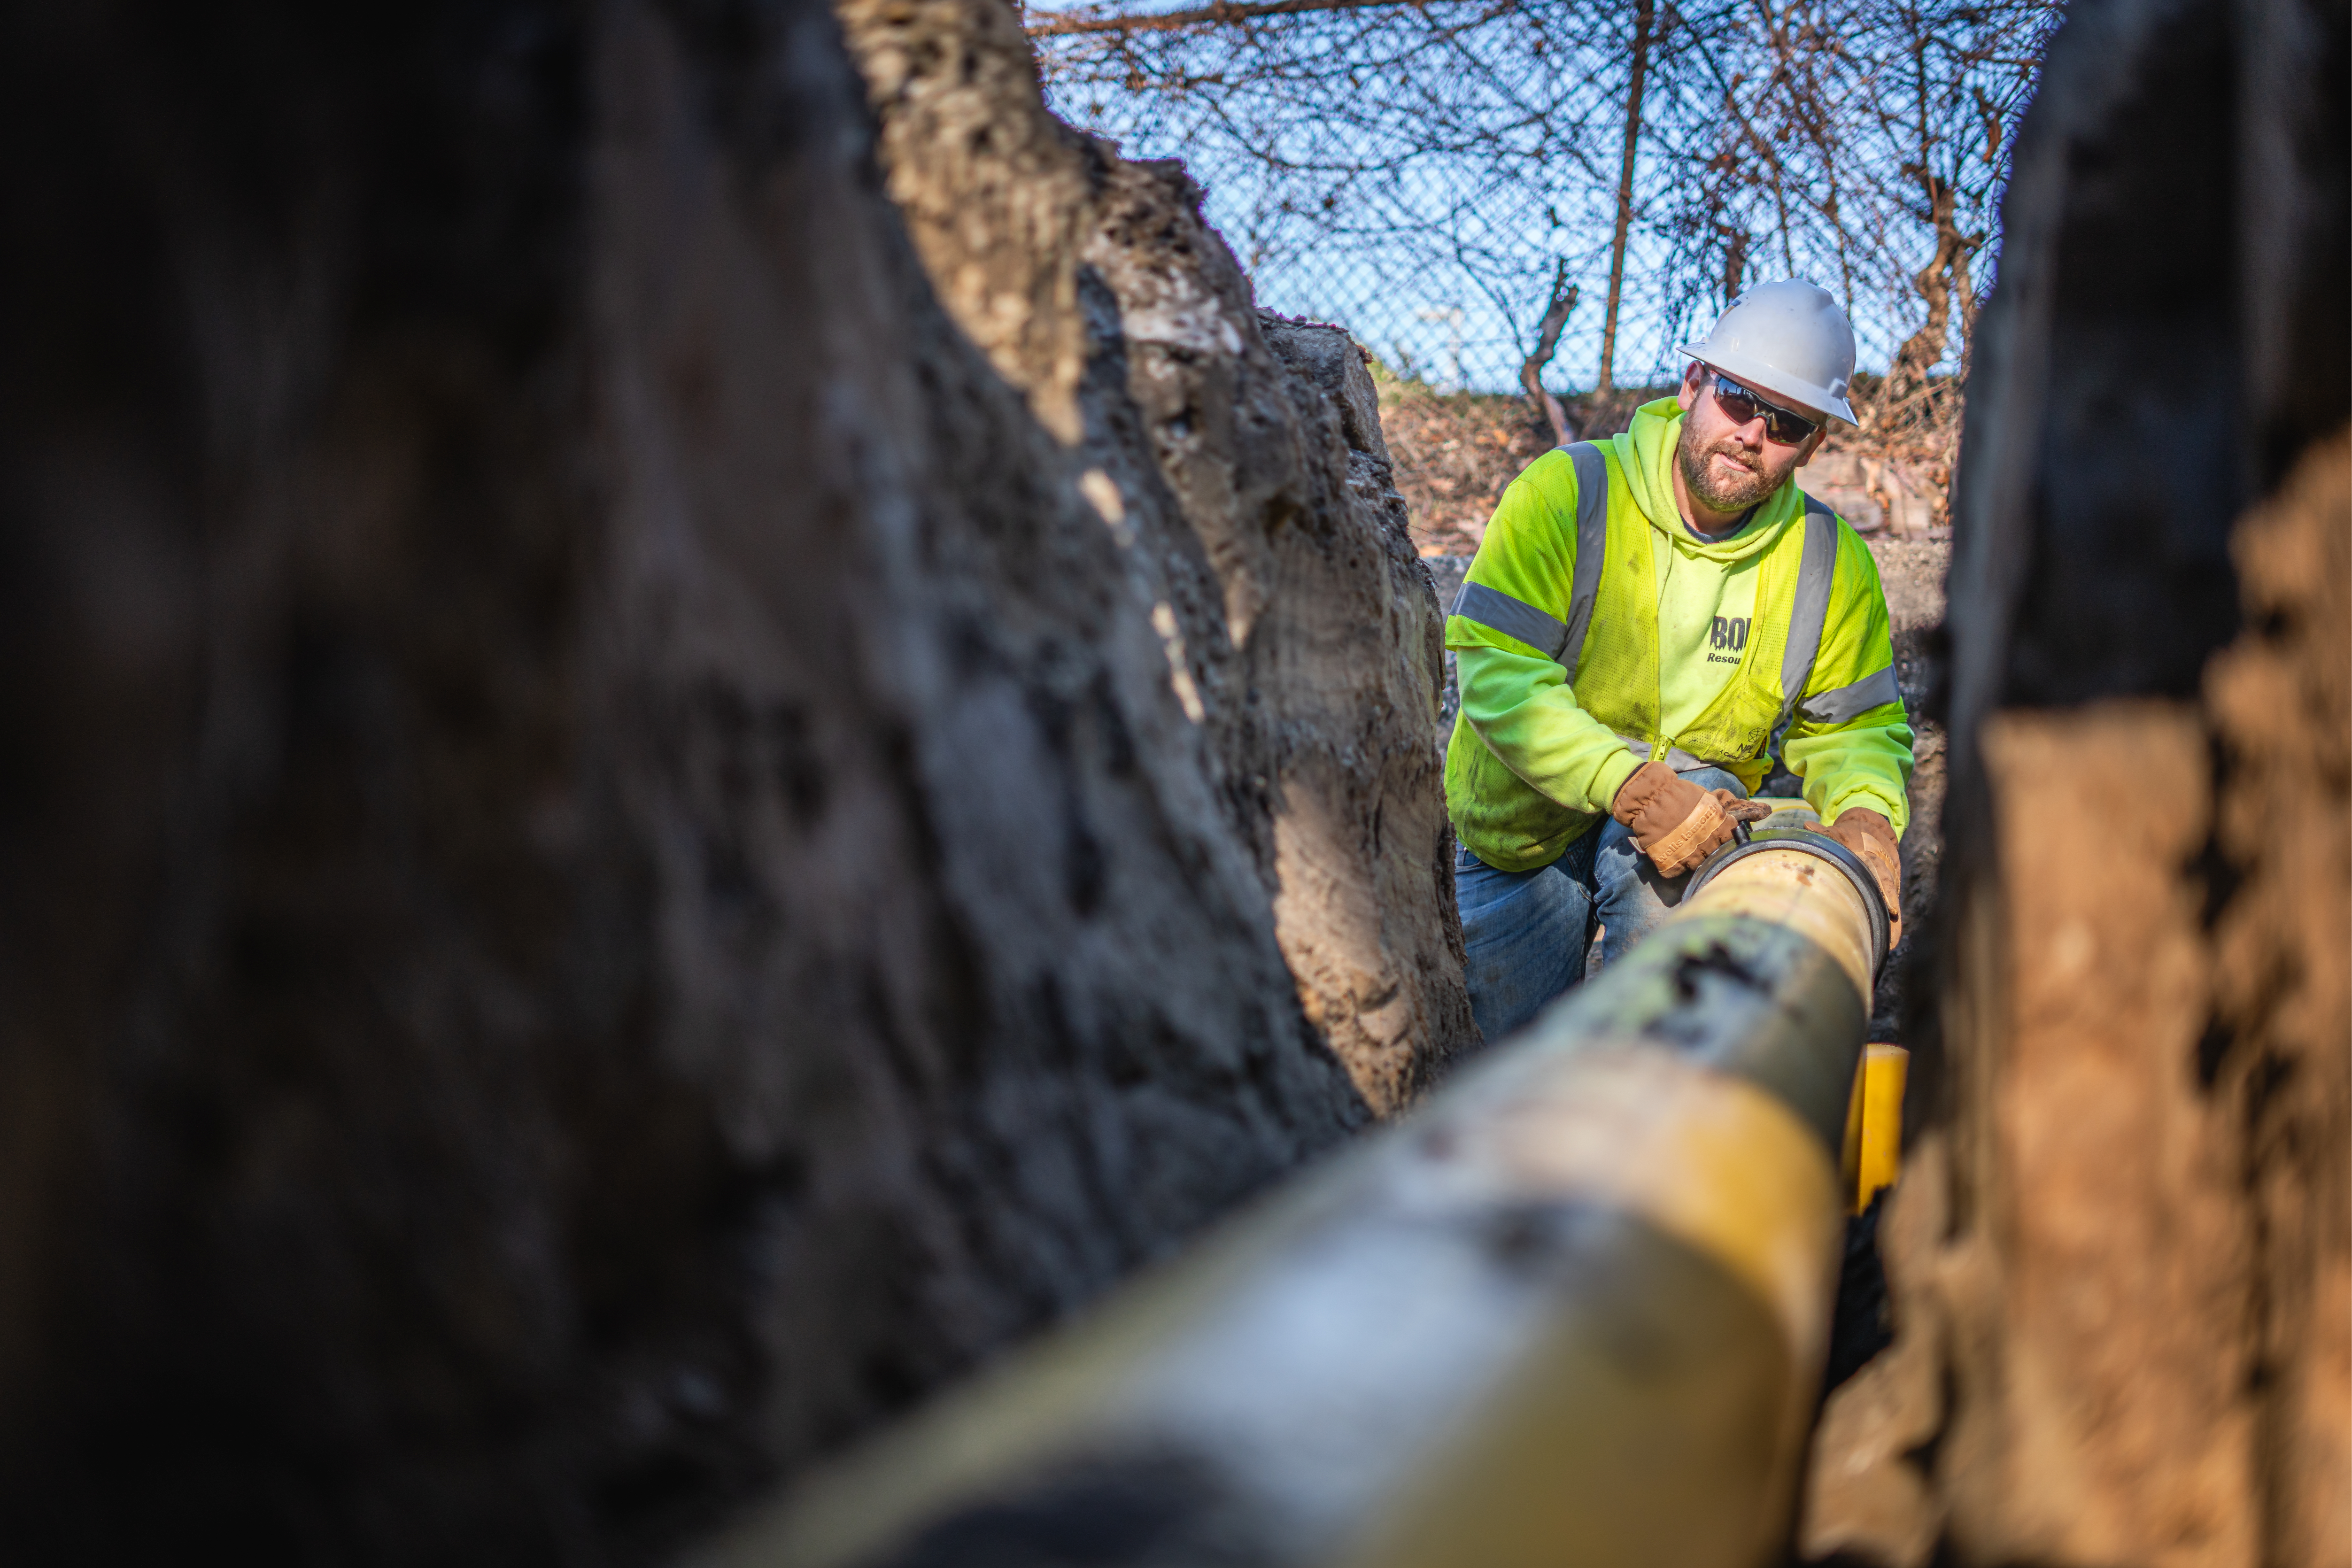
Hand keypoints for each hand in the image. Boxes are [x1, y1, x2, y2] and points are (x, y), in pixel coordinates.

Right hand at [1611, 760, 1752, 875]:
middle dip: (1709, 848)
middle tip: (1699, 841)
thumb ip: (1730, 808)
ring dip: (1693, 859)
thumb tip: (1764, 812)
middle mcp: (1707, 841)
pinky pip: (1676, 873)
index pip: (1733, 840)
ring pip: (1698, 866)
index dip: (1726, 838)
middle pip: (1716, 855)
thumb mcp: (1708, 797)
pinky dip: (1674, 867)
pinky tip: (1672, 856)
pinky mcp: (1670, 863)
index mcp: (1719, 824)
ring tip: (1685, 849)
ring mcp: (1688, 854)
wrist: (1648, 796)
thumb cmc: (1679, 794)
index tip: (1719, 836)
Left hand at [1810, 808, 1902, 942]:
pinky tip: (1889, 945)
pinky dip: (1890, 928)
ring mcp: (1884, 884)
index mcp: (1872, 858)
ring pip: (1890, 904)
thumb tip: (1806, 824)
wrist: (1871, 833)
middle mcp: (1882, 872)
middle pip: (1888, 890)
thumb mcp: (1837, 832)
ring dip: (1891, 924)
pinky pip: (1888, 912)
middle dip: (1890, 906)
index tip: (1890, 905)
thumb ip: (1824, 832)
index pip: (1880, 873)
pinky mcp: (1884, 895)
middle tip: (1892, 921)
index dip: (1885, 889)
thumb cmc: (1849, 836)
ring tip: (1890, 944)